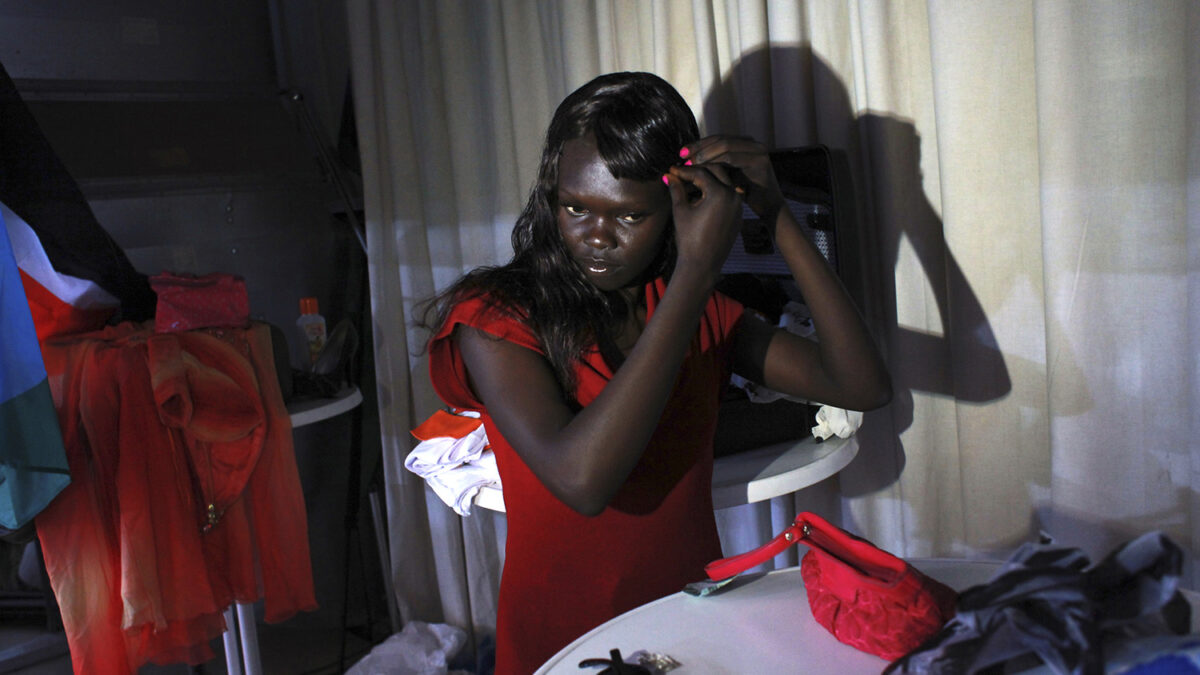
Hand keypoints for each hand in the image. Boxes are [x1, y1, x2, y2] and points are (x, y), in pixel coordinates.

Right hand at [664, 163, 743, 281]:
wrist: (703, 265)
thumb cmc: (689, 239)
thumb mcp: (681, 211)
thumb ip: (676, 189)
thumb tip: (668, 175)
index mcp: (720, 194)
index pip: (701, 173)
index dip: (684, 170)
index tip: (672, 170)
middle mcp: (734, 196)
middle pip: (717, 171)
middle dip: (699, 170)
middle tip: (682, 172)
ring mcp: (739, 206)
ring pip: (725, 182)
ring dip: (710, 179)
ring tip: (691, 182)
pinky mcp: (739, 215)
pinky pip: (730, 195)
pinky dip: (717, 191)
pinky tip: (702, 194)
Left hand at [679, 136, 783, 222]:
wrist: (769, 207)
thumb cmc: (745, 193)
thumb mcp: (728, 175)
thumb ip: (715, 165)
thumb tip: (689, 159)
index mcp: (744, 144)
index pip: (717, 139)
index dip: (698, 144)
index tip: (682, 153)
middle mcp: (753, 144)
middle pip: (720, 140)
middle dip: (699, 148)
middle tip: (683, 157)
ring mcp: (758, 150)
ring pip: (725, 146)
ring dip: (705, 154)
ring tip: (690, 164)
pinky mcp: (760, 160)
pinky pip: (732, 158)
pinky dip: (715, 163)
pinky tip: (703, 171)